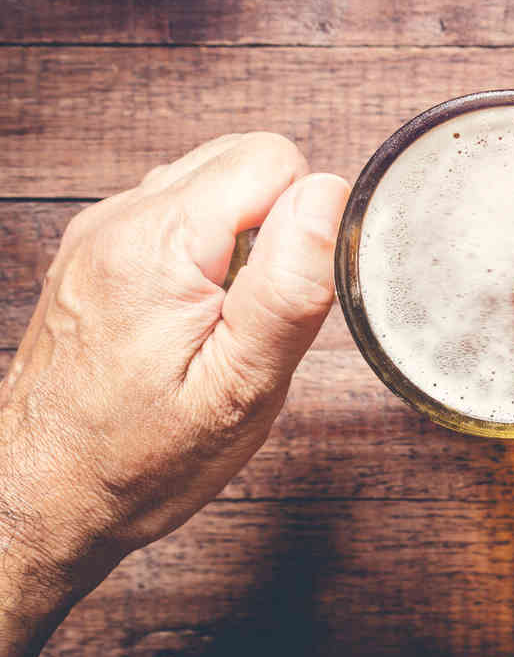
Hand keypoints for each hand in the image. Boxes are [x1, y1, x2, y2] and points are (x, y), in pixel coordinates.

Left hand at [0, 133, 349, 656]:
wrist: (40, 497)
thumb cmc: (141, 459)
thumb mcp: (241, 387)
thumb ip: (291, 286)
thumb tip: (330, 196)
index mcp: (158, 244)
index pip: (275, 160)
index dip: (305, 224)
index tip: (284, 295)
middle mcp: (119, 220)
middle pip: (245, 160)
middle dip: (276, 227)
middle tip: (253, 315)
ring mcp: (101, 229)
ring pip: (215, 181)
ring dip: (241, 238)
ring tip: (221, 320)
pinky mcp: (96, 246)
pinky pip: (180, 209)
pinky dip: (206, 249)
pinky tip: (192, 316)